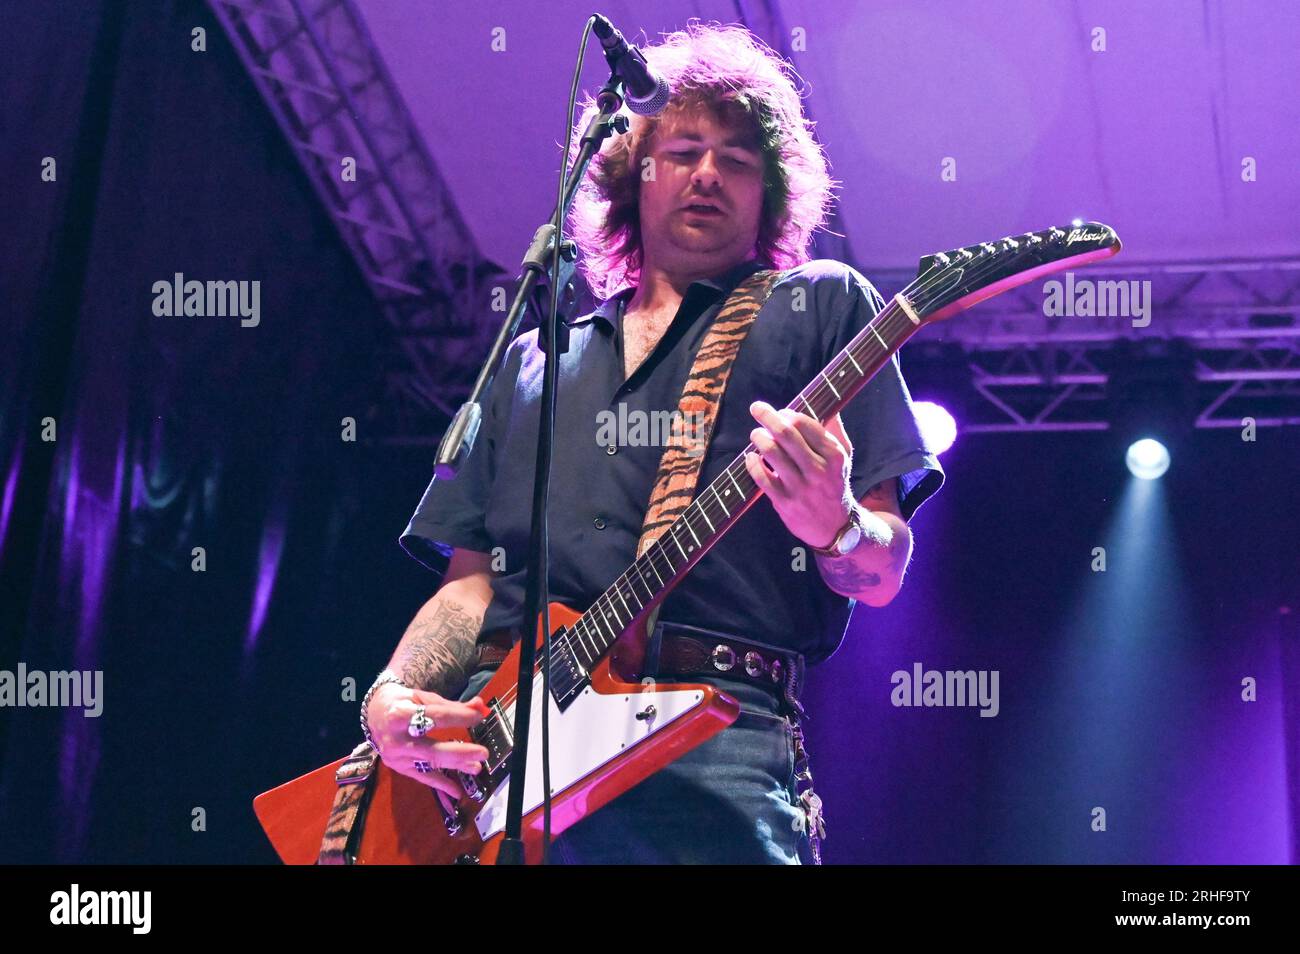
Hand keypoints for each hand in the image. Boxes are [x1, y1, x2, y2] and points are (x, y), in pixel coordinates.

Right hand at [366, 683, 490, 811]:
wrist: (373, 714)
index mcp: (401, 714)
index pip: (436, 717)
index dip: (459, 717)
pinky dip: (440, 784)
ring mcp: (397, 756)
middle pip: (431, 748)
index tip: (478, 717)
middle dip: (459, 752)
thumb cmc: (401, 702)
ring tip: (476, 767)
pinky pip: (422, 777)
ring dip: (455, 767)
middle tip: (482, 753)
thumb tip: (478, 706)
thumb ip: (450, 705)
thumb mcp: (422, 697)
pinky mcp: (399, 767)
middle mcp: (396, 739)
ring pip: (429, 764)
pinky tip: (457, 791)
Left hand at [743, 400, 854, 549]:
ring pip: (772, 453)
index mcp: (833, 455)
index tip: (780, 412)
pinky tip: (751, 457)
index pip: (805, 424)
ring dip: (758, 438)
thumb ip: (835, 430)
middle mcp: (818, 470)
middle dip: (767, 416)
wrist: (835, 527)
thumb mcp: (843, 458)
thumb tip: (829, 404)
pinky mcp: (785, 502)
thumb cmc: (834, 485)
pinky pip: (761, 477)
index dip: (787, 413)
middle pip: (786, 434)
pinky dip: (752, 463)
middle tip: (756, 408)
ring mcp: (801, 487)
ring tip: (756, 434)